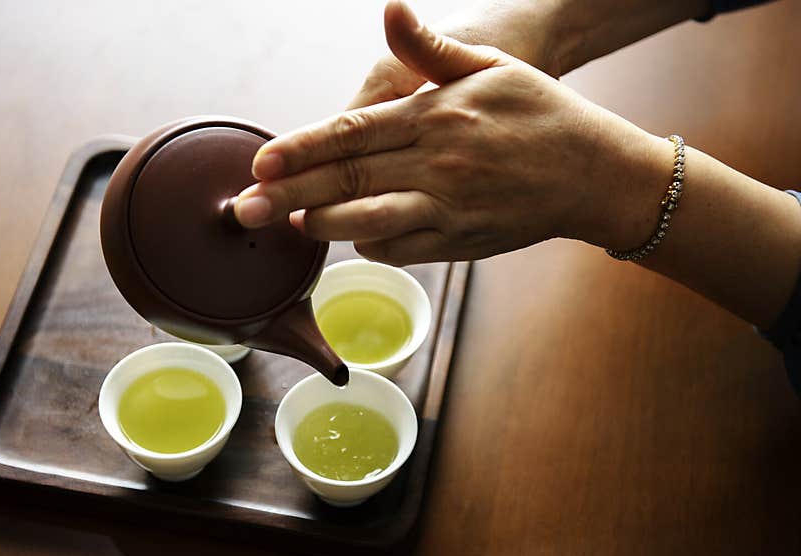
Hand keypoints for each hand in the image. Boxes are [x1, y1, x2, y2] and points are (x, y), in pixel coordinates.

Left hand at [234, 1, 670, 265]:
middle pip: (347, 182)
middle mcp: (436, 164)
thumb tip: (390, 9)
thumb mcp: (488, 66)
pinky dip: (368, 245)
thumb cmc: (539, 112)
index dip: (301, 150)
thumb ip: (428, 49)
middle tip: (246, 209)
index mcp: (435, 116)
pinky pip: (400, 249)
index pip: (351, 133)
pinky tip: (349, 237)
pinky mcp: (458, 242)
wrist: (591, 172)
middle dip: (289, 197)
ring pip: (368, 222)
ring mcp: (446, 208)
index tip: (262, 162)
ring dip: (322, 226)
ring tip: (289, 225)